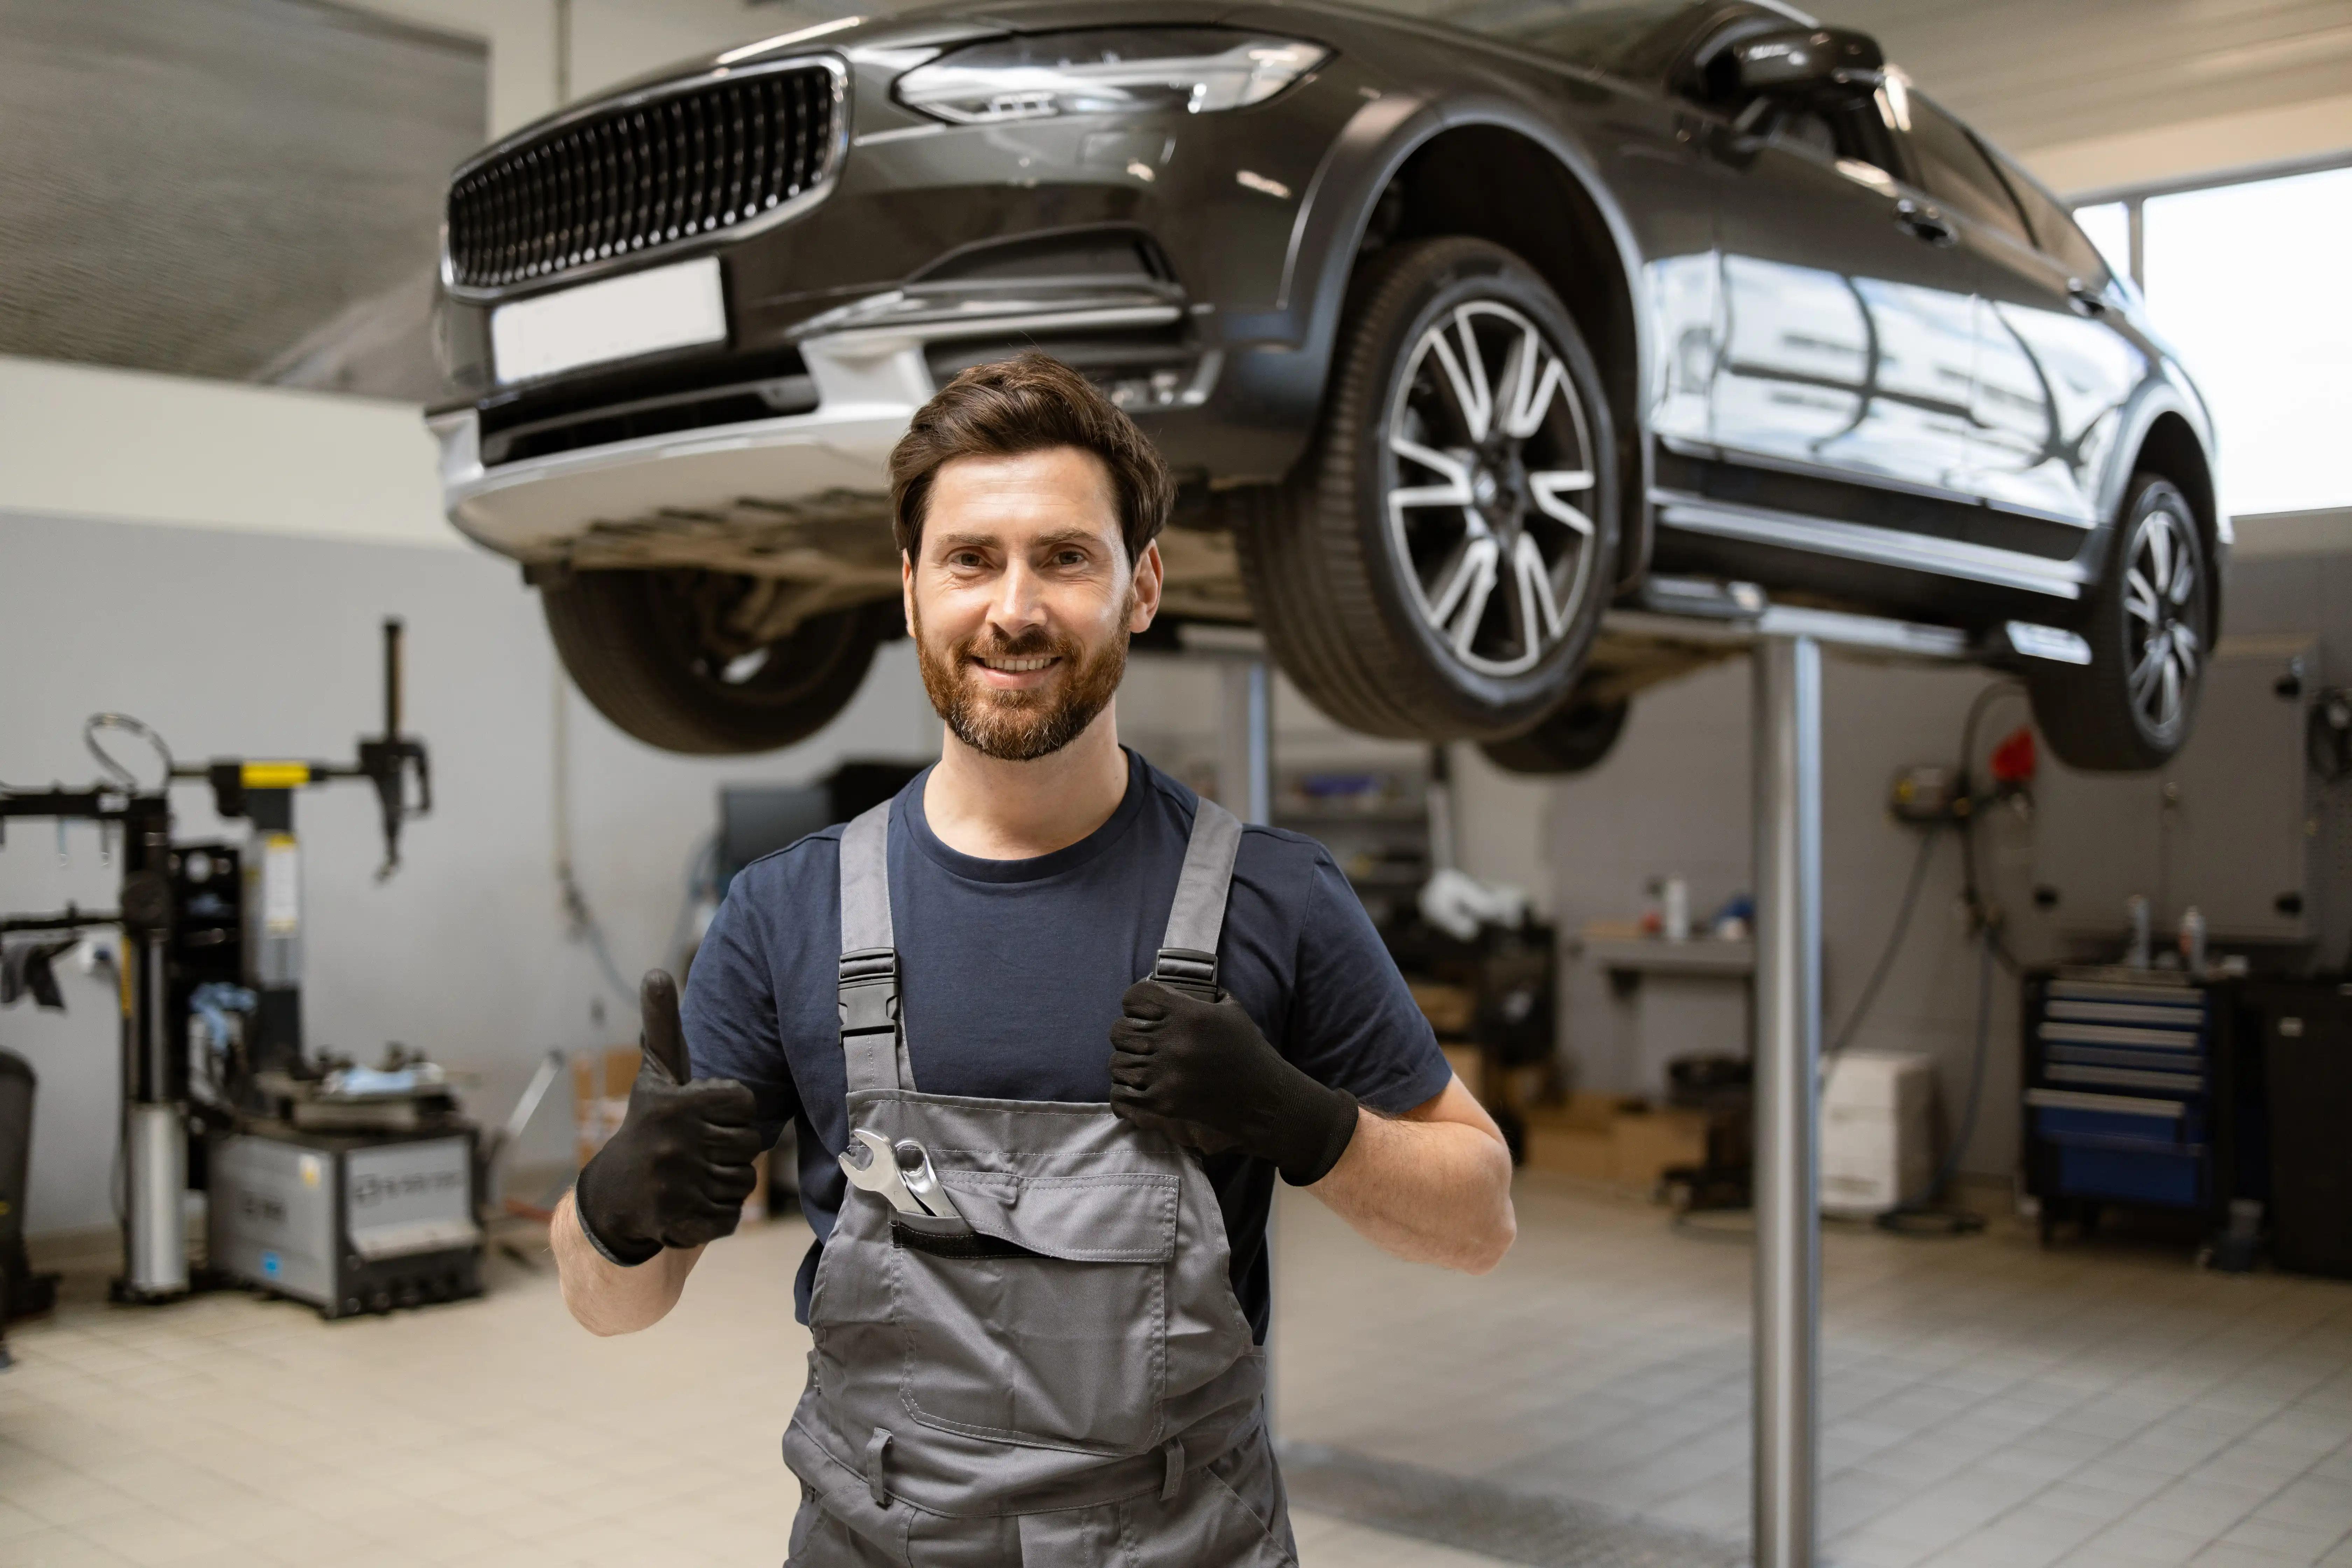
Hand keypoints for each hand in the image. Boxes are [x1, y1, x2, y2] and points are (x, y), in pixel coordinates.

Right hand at [573, 971, 761, 1265]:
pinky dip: (714, 1214)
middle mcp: (674, 1144)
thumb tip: (656, 972)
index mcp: (675, 1105)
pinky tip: (688, 1203)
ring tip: (692, 1175)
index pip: (745, 1105)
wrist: (615, 1197)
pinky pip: (730, 1217)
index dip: (731, 1113)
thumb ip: (663, 1025)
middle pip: (749, 1146)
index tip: (704, 1118)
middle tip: (697, 1150)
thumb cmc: (650, 1125)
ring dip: (723, 1182)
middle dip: (729, 1150)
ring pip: (742, 1182)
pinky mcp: (681, 1223)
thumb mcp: (657, 1075)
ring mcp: (677, 1186)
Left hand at [1108, 980, 1357, 1185]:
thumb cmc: (1249, 1051)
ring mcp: (1166, 1074)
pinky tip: (1134, 1089)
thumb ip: (1203, 995)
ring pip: (1117, 1063)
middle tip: (1140, 1041)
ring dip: (1127, 1063)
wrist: (1264, 1098)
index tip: (1141, 1010)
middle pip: (1119, 1031)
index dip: (1134, 1003)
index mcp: (1188, 1015)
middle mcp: (1173, 1042)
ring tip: (1140, 1066)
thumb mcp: (1231, 1010)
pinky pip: (1121, 1094)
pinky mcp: (1163, 1103)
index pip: (1134, 998)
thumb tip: (1177, 984)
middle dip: (1128, 1035)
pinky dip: (1123, 1093)